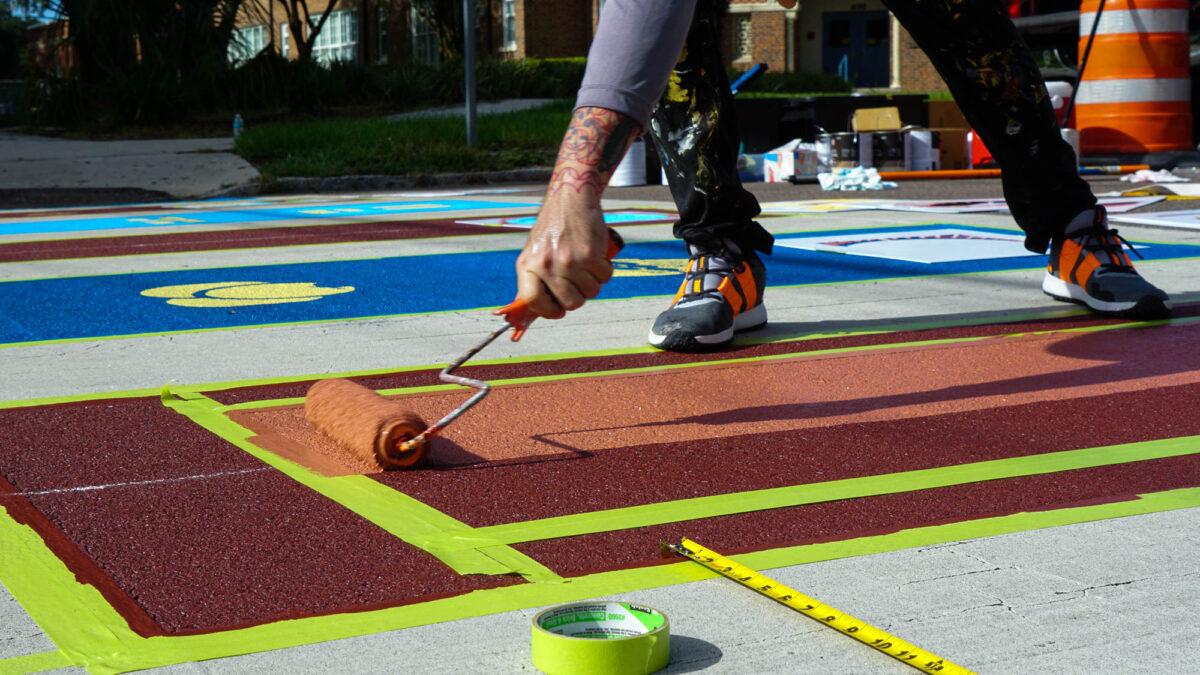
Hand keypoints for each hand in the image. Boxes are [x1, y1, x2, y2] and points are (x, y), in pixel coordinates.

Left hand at [513, 106, 640, 318]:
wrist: (571, 198)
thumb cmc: (554, 226)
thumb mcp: (535, 251)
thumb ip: (536, 278)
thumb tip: (540, 308)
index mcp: (528, 265)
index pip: (533, 301)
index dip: (548, 311)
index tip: (558, 311)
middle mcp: (546, 265)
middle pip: (569, 303)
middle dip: (579, 298)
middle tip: (579, 284)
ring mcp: (569, 261)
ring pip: (591, 292)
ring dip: (594, 283)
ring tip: (588, 265)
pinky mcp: (590, 255)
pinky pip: (604, 277)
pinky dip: (605, 270)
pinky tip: (598, 257)